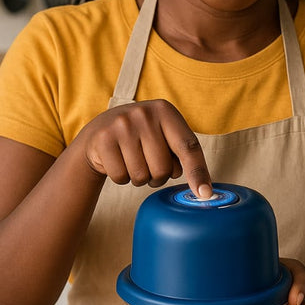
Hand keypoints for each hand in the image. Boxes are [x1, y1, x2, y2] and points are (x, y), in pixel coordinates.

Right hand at [76, 99, 212, 197]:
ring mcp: (122, 125)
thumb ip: (183, 154)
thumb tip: (203, 191)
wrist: (100, 130)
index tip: (205, 194)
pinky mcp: (103, 139)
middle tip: (149, 164)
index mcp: (165, 111)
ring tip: (132, 161)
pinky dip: (121, 178)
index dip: (198, 172)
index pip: (188, 146)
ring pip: (141, 176)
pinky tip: (118, 161)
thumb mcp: (163, 135)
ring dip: (139, 178)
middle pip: (163, 169)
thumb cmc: (141, 137)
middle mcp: (144, 114)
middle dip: (158, 176)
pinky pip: (121, 177)